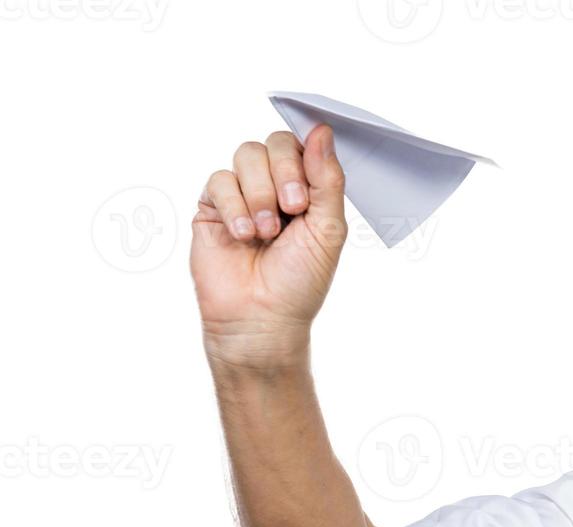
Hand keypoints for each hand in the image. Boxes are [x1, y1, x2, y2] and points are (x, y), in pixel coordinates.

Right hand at [190, 124, 347, 370]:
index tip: (309, 184)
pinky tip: (243, 234)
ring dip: (260, 193)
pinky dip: (234, 205)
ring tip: (267, 232)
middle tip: (293, 209)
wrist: (262, 318)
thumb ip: (327, 179)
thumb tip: (322, 129)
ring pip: (246, 156)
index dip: (305, 155)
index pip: (304, 145)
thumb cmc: (299, 281)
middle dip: (285, 173)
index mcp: (307, 189)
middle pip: (273, 143)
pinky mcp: (212, 207)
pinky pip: (219, 181)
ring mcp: (242, 194)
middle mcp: (274, 185)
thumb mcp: (328, 229)